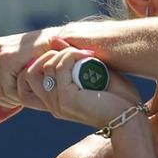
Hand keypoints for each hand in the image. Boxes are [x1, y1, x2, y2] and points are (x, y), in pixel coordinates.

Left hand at [0, 27, 59, 119]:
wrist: (66, 47)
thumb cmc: (49, 64)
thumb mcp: (25, 83)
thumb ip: (9, 99)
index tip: (3, 97)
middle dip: (5, 99)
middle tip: (23, 96)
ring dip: (13, 98)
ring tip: (29, 89)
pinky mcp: (7, 58)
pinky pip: (5, 89)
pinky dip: (19, 94)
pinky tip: (31, 86)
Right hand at [16, 40, 139, 127]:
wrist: (129, 117)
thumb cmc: (116, 97)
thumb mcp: (92, 74)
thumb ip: (73, 59)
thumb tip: (55, 40)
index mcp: (55, 101)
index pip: (27, 81)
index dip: (38, 63)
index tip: (64, 54)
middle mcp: (52, 104)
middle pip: (29, 73)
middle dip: (48, 56)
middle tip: (73, 53)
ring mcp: (57, 103)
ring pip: (45, 66)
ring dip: (65, 53)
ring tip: (85, 55)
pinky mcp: (66, 99)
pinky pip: (59, 67)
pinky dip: (73, 55)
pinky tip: (88, 58)